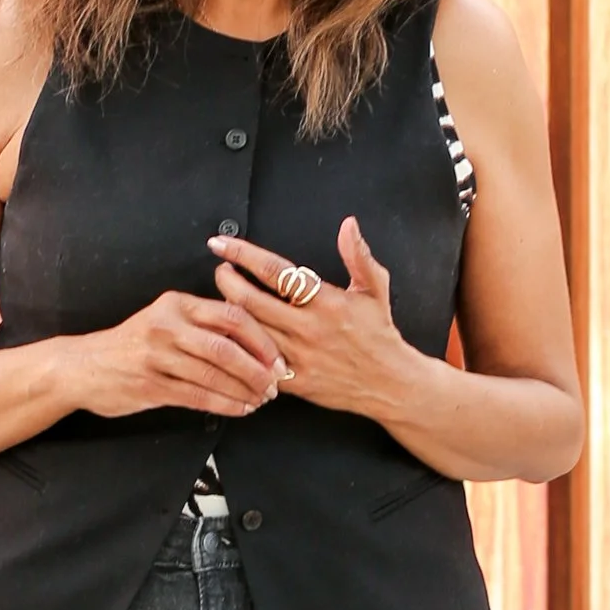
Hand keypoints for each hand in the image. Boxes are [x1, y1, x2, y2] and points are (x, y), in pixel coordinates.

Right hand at [67, 288, 289, 420]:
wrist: (83, 366)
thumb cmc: (132, 344)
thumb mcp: (164, 319)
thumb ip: (201, 323)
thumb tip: (253, 342)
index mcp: (177, 304)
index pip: (231, 315)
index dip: (261, 338)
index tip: (278, 357)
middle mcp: (167, 326)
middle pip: (225, 346)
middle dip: (257, 369)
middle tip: (275, 384)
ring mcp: (157, 357)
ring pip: (213, 374)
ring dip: (243, 390)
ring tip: (261, 399)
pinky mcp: (150, 386)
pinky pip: (197, 396)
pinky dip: (224, 404)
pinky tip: (239, 409)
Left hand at [208, 217, 402, 416]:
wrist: (390, 384)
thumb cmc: (380, 335)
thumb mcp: (375, 290)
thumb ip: (358, 255)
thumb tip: (348, 225)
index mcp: (327, 302)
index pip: (275, 272)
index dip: (244, 255)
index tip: (223, 245)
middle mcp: (309, 328)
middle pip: (252, 301)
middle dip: (227, 281)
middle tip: (220, 269)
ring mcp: (300, 357)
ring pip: (250, 332)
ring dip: (229, 312)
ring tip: (220, 299)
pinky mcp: (295, 381)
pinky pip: (257, 363)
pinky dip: (241, 349)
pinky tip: (230, 337)